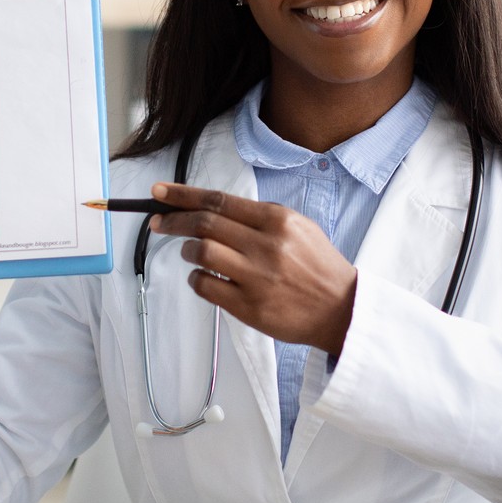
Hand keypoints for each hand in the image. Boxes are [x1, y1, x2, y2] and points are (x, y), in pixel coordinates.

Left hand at [148, 182, 356, 353]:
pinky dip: (196, 279)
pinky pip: (206, 286)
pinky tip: (203, 277)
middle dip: (173, 220)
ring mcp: (257, 277)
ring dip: (188, 250)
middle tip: (159, 223)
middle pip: (204, 224)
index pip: (218, 201)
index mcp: (278, 220)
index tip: (159, 193)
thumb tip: (211, 209)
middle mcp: (266, 246)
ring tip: (192, 253)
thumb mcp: (298, 228)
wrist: (342, 309)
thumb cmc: (318, 267)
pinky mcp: (250, 307)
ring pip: (201, 252)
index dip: (182, 195)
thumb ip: (258, 218)